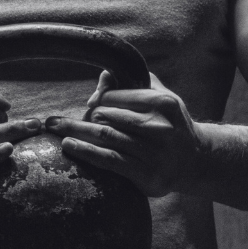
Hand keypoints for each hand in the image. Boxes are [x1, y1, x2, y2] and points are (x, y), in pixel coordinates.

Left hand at [45, 71, 203, 196]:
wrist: (195, 161)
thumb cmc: (171, 124)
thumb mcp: (162, 98)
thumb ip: (135, 83)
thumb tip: (104, 74)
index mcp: (162, 104)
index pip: (117, 97)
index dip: (98, 100)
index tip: (88, 106)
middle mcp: (158, 127)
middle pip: (107, 117)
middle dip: (80, 118)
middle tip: (52, 120)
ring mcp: (152, 152)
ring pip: (105, 137)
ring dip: (75, 132)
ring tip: (53, 128)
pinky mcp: (146, 174)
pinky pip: (109, 160)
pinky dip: (86, 151)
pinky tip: (69, 145)